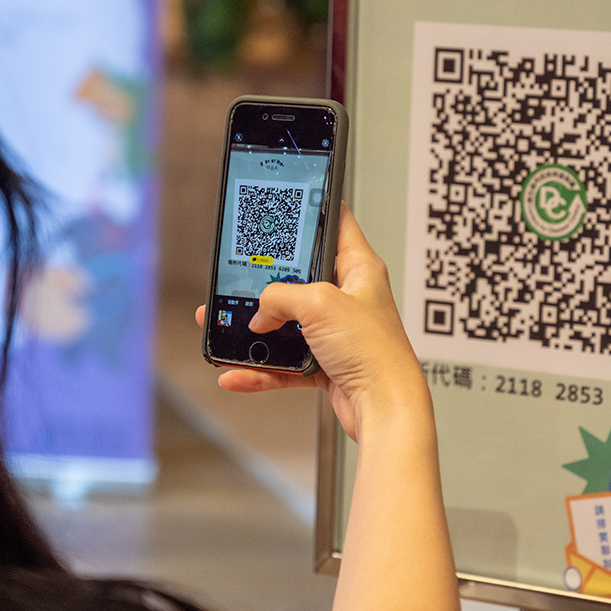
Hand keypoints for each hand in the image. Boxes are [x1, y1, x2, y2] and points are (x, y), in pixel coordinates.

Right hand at [195, 204, 425, 441]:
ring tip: (225, 325)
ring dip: (255, 329)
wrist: (385, 409)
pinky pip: (285, 362)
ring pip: (287, 323)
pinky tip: (237, 371)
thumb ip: (280, 297)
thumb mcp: (319, 304)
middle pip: (300, 278)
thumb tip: (260, 312)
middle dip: (266, 280)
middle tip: (239, 274)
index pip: (336, 223)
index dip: (312, 208)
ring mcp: (337, 332)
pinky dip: (261, 368)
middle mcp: (349, 297)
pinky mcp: (327, 363)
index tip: (286, 202)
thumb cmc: (374, 352)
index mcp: (359, 269)